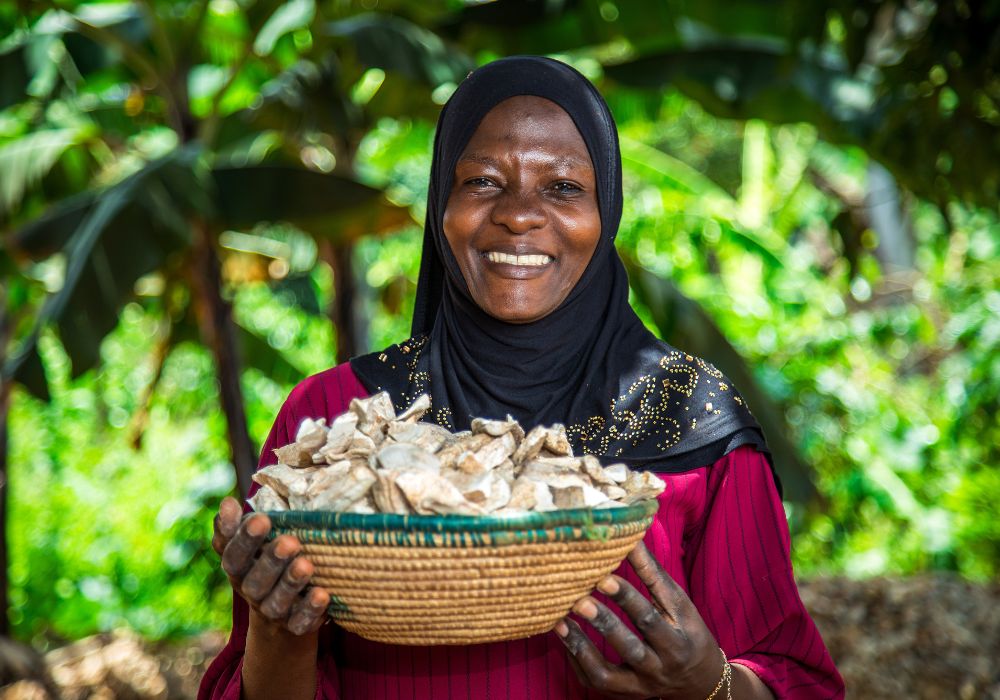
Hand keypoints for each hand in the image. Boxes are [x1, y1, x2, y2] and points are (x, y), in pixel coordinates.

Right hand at [213, 496, 329, 635]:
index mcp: (237, 569)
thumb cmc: (264, 563)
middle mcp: (251, 592)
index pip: (234, 556)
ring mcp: (272, 612)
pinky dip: (311, 609)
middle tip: (290, 541)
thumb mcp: (249, 545)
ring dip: (292, 583)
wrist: (279, 617)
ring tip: (306, 565)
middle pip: (256, 581)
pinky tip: (323, 594)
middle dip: (272, 560)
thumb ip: (235, 526)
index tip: (262, 518)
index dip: (244, 539)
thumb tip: (227, 502)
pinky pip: (301, 622)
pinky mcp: (295, 626)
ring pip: (277, 601)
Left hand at [555, 542, 724, 699]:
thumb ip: (652, 573)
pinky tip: (563, 636)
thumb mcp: (678, 603)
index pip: (650, 618)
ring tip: (561, 620)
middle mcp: (660, 666)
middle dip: (604, 623)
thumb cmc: (686, 631)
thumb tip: (631, 536)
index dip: (627, 597)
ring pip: (608, 672)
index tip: (604, 577)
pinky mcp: (624, 693)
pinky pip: (596, 681)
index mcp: (677, 639)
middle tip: (580, 599)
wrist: (698, 681)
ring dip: (582, 646)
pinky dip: (577, 660)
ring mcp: (641, 684)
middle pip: (630, 647)